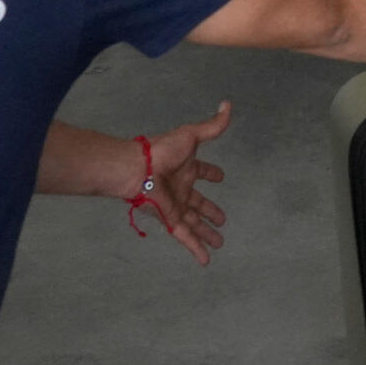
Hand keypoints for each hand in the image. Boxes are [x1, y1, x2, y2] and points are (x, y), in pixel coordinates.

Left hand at [137, 101, 232, 266]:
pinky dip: (196, 249)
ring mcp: (176, 206)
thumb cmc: (162, 151)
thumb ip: (212, 126)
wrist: (138, 169)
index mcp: (186, 168)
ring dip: (207, 234)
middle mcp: (182, 189)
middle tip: (223, 220)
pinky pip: (186, 237)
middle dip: (210, 212)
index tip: (221, 176)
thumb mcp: (191, 135)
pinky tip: (206, 260)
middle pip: (199, 204)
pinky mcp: (170, 220)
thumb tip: (227, 104)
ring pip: (195, 224)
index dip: (211, 174)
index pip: (202, 172)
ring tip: (220, 243)